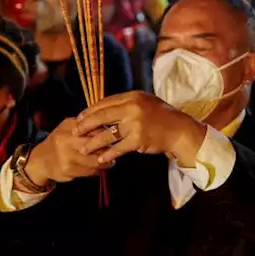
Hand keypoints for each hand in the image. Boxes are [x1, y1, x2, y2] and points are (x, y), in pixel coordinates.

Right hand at [22, 118, 112, 186]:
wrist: (40, 160)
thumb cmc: (61, 143)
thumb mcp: (71, 129)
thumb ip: (88, 127)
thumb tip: (112, 128)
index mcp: (69, 125)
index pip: (94, 126)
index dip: (107, 132)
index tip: (115, 137)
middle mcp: (65, 138)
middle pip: (95, 144)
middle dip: (107, 148)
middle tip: (114, 151)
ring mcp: (65, 155)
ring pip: (94, 159)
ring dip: (104, 162)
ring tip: (109, 161)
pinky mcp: (67, 169)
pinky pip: (89, 171)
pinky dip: (96, 170)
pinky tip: (97, 169)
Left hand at [73, 91, 206, 165]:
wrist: (179, 130)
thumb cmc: (161, 116)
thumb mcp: (144, 103)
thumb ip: (126, 105)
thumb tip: (102, 110)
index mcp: (133, 97)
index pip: (105, 103)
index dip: (90, 111)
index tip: (80, 118)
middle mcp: (133, 108)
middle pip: (102, 116)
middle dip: (86, 125)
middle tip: (75, 132)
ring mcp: (135, 124)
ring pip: (107, 134)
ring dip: (93, 143)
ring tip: (84, 149)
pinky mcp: (138, 140)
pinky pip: (118, 148)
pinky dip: (108, 154)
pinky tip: (101, 159)